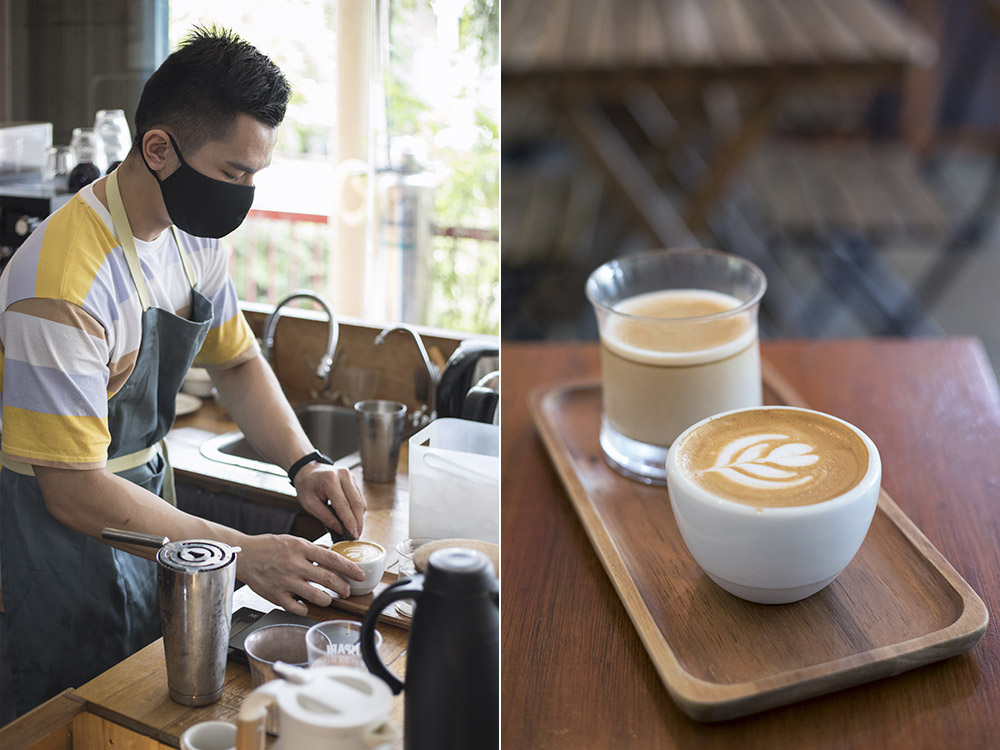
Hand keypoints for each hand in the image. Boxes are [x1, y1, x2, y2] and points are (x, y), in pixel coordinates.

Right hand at [237, 534, 365, 614]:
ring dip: (327, 599)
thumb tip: (333, 556)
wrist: (244, 555)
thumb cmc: (268, 547)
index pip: (333, 559)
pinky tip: (306, 605)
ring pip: (317, 597)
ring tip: (329, 598)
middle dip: (343, 588)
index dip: (350, 569)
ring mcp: (285, 582)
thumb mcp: (293, 541)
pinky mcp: (276, 596)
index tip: (360, 575)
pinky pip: (298, 608)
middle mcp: (295, 565)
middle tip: (347, 591)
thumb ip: (312, 550)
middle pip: (328, 579)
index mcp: (301, 548)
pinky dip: (305, 609)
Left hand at [293, 465, 366, 537]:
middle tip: (356, 537)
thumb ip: (325, 517)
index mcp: (330, 479)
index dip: (350, 522)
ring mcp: (351, 477)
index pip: (343, 505)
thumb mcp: (309, 504)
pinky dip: (358, 511)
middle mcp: (344, 475)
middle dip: (358, 522)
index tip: (353, 535)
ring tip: (354, 530)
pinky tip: (352, 519)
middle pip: (356, 503)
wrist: (308, 470)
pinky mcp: (354, 480)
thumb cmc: (306, 486)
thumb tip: (341, 530)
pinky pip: (360, 498)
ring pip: (360, 501)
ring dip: (359, 517)